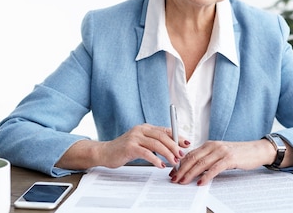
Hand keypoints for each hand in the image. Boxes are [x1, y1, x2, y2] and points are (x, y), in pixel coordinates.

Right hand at [56, 124, 189, 170]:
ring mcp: (135, 137)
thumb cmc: (124, 149)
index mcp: (145, 127)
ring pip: (156, 144)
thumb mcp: (140, 143)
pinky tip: (161, 165)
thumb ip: (153, 143)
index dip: (177, 136)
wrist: (105, 152)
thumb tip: (172, 148)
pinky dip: (155, 159)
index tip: (187, 144)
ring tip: (174, 162)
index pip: (165, 130)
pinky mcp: (130, 147)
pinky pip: (146, 153)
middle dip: (174, 146)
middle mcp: (141, 129)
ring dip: (167, 154)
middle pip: (162, 136)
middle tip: (181, 155)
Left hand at [169, 139, 274, 185]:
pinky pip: (215, 168)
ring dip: (190, 173)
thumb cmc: (238, 154)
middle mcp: (213, 146)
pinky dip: (206, 176)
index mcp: (209, 144)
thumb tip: (193, 169)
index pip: (190, 154)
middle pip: (193, 158)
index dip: (180, 164)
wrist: (256, 150)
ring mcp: (221, 151)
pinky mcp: (230, 158)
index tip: (173, 173)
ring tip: (183, 182)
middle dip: (182, 169)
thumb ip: (208, 159)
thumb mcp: (220, 154)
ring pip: (201, 163)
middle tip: (174, 179)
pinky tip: (200, 182)